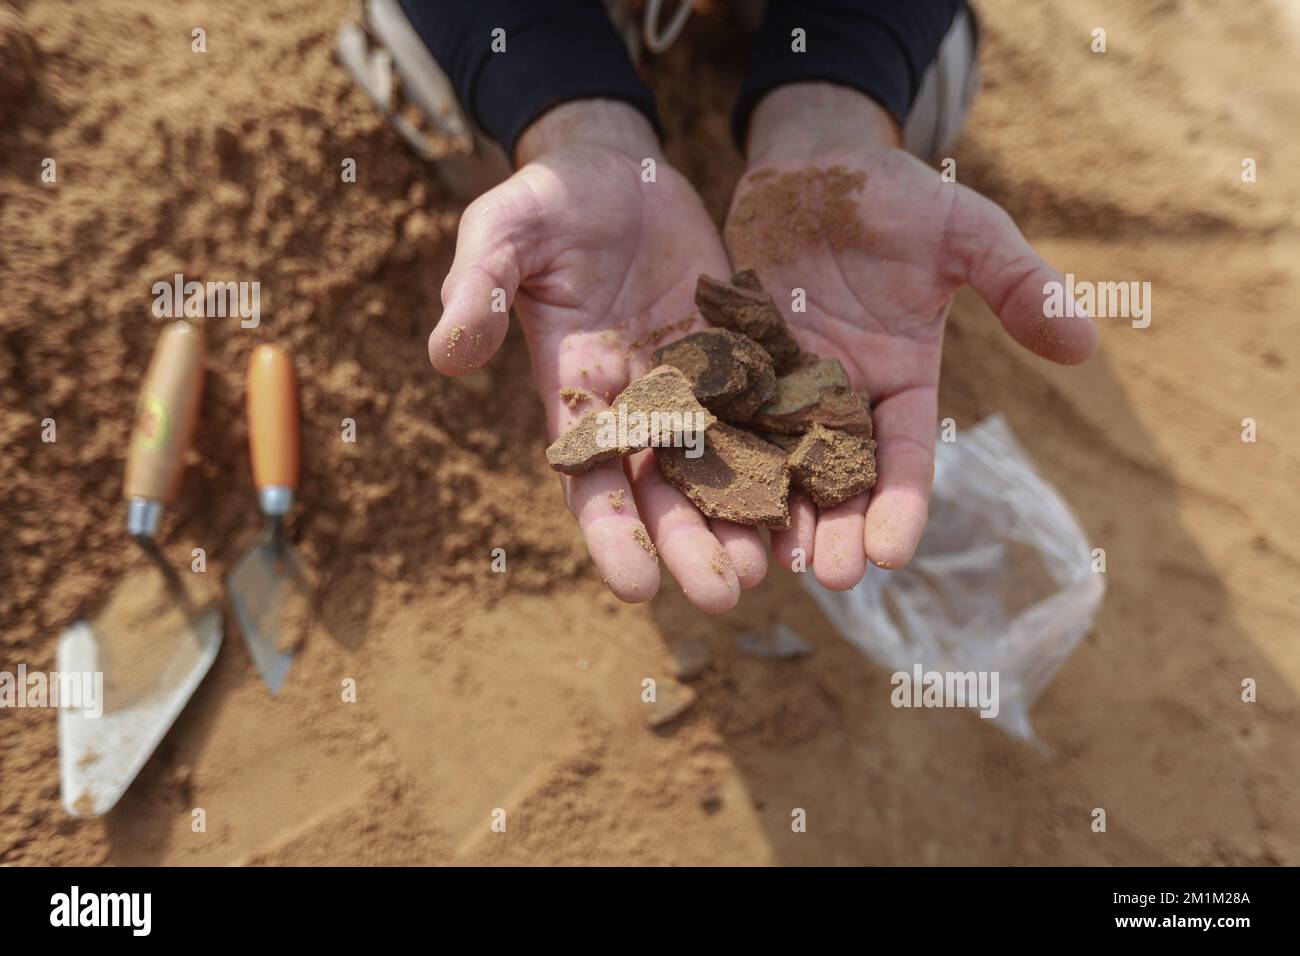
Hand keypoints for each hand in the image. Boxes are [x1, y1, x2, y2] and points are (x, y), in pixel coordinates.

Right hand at [429, 100, 766, 612]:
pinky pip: (767, 409)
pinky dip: (788, 450)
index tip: (639, 588)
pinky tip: (818, 490)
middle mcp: (637, 403)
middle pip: (664, 490)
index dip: (612, 533)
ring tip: (779, 563)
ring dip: (745, 515)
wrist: (611, 171)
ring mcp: (693, 381)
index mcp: (575, 390)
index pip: (590, 478)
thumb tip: (444, 354)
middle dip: (690, 544)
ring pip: (722, 463)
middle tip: (727, 596)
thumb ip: (477, 289)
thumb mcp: (501, 233)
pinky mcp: (738, 352)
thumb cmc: (544, 203)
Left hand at [726, 84, 1098, 588]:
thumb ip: (1018, 285)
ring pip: (774, 461)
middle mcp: (840, 397)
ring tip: (764, 563)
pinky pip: (717, 417)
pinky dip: (711, 456)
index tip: (891, 554)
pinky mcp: (727, 364)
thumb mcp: (966, 233)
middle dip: (837, 528)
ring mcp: (780, 384)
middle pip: (840, 477)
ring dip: (772, 512)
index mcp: (902, 381)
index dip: (899, 504)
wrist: (813, 164)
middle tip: (828, 578)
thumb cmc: (896, 196)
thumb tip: (1087, 343)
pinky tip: (698, 499)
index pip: (904, 455)